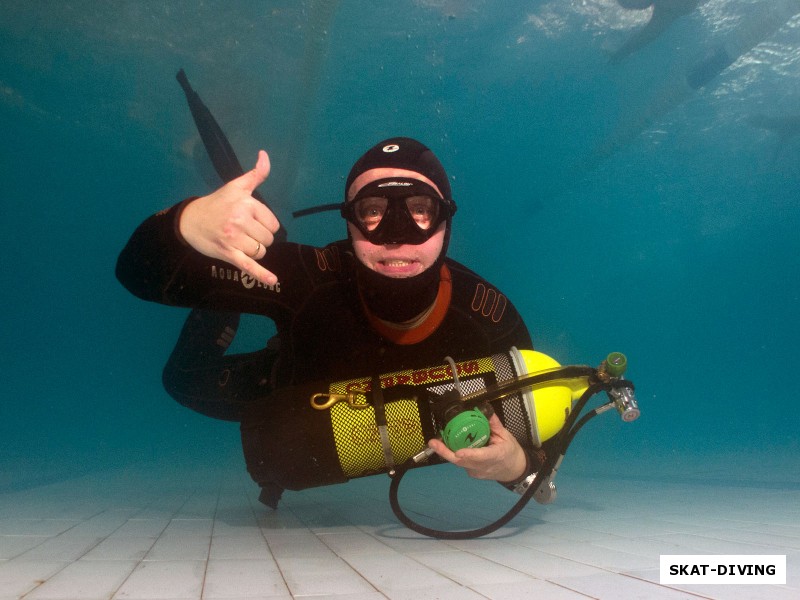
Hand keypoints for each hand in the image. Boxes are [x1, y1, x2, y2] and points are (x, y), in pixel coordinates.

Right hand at [179, 150, 281, 285]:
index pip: (272, 223)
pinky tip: (273, 280)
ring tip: (241, 243)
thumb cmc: (217, 203)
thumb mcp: (236, 186)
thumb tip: (265, 154)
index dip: (265, 225)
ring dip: (255, 251)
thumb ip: (255, 174)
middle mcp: (240, 220)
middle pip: (268, 239)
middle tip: (244, 232)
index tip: (251, 221)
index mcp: (246, 204)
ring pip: (261, 252)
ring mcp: (234, 239)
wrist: (190, 220)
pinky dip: (262, 274)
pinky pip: (249, 266)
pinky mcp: (228, 254)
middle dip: (260, 238)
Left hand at [428, 414, 527, 481]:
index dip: (469, 455)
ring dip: (447, 452)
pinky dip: (454, 454)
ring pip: (459, 463)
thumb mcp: (506, 436)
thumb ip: (494, 424)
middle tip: (434, 443)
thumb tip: (484, 410)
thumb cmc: (511, 452)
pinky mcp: (472, 473)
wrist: (514, 470)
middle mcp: (483, 467)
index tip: (458, 453)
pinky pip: (461, 463)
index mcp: (496, 456)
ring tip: (436, 442)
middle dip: (446, 453)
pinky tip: (447, 446)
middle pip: (462, 462)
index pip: (481, 456)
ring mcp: (476, 472)